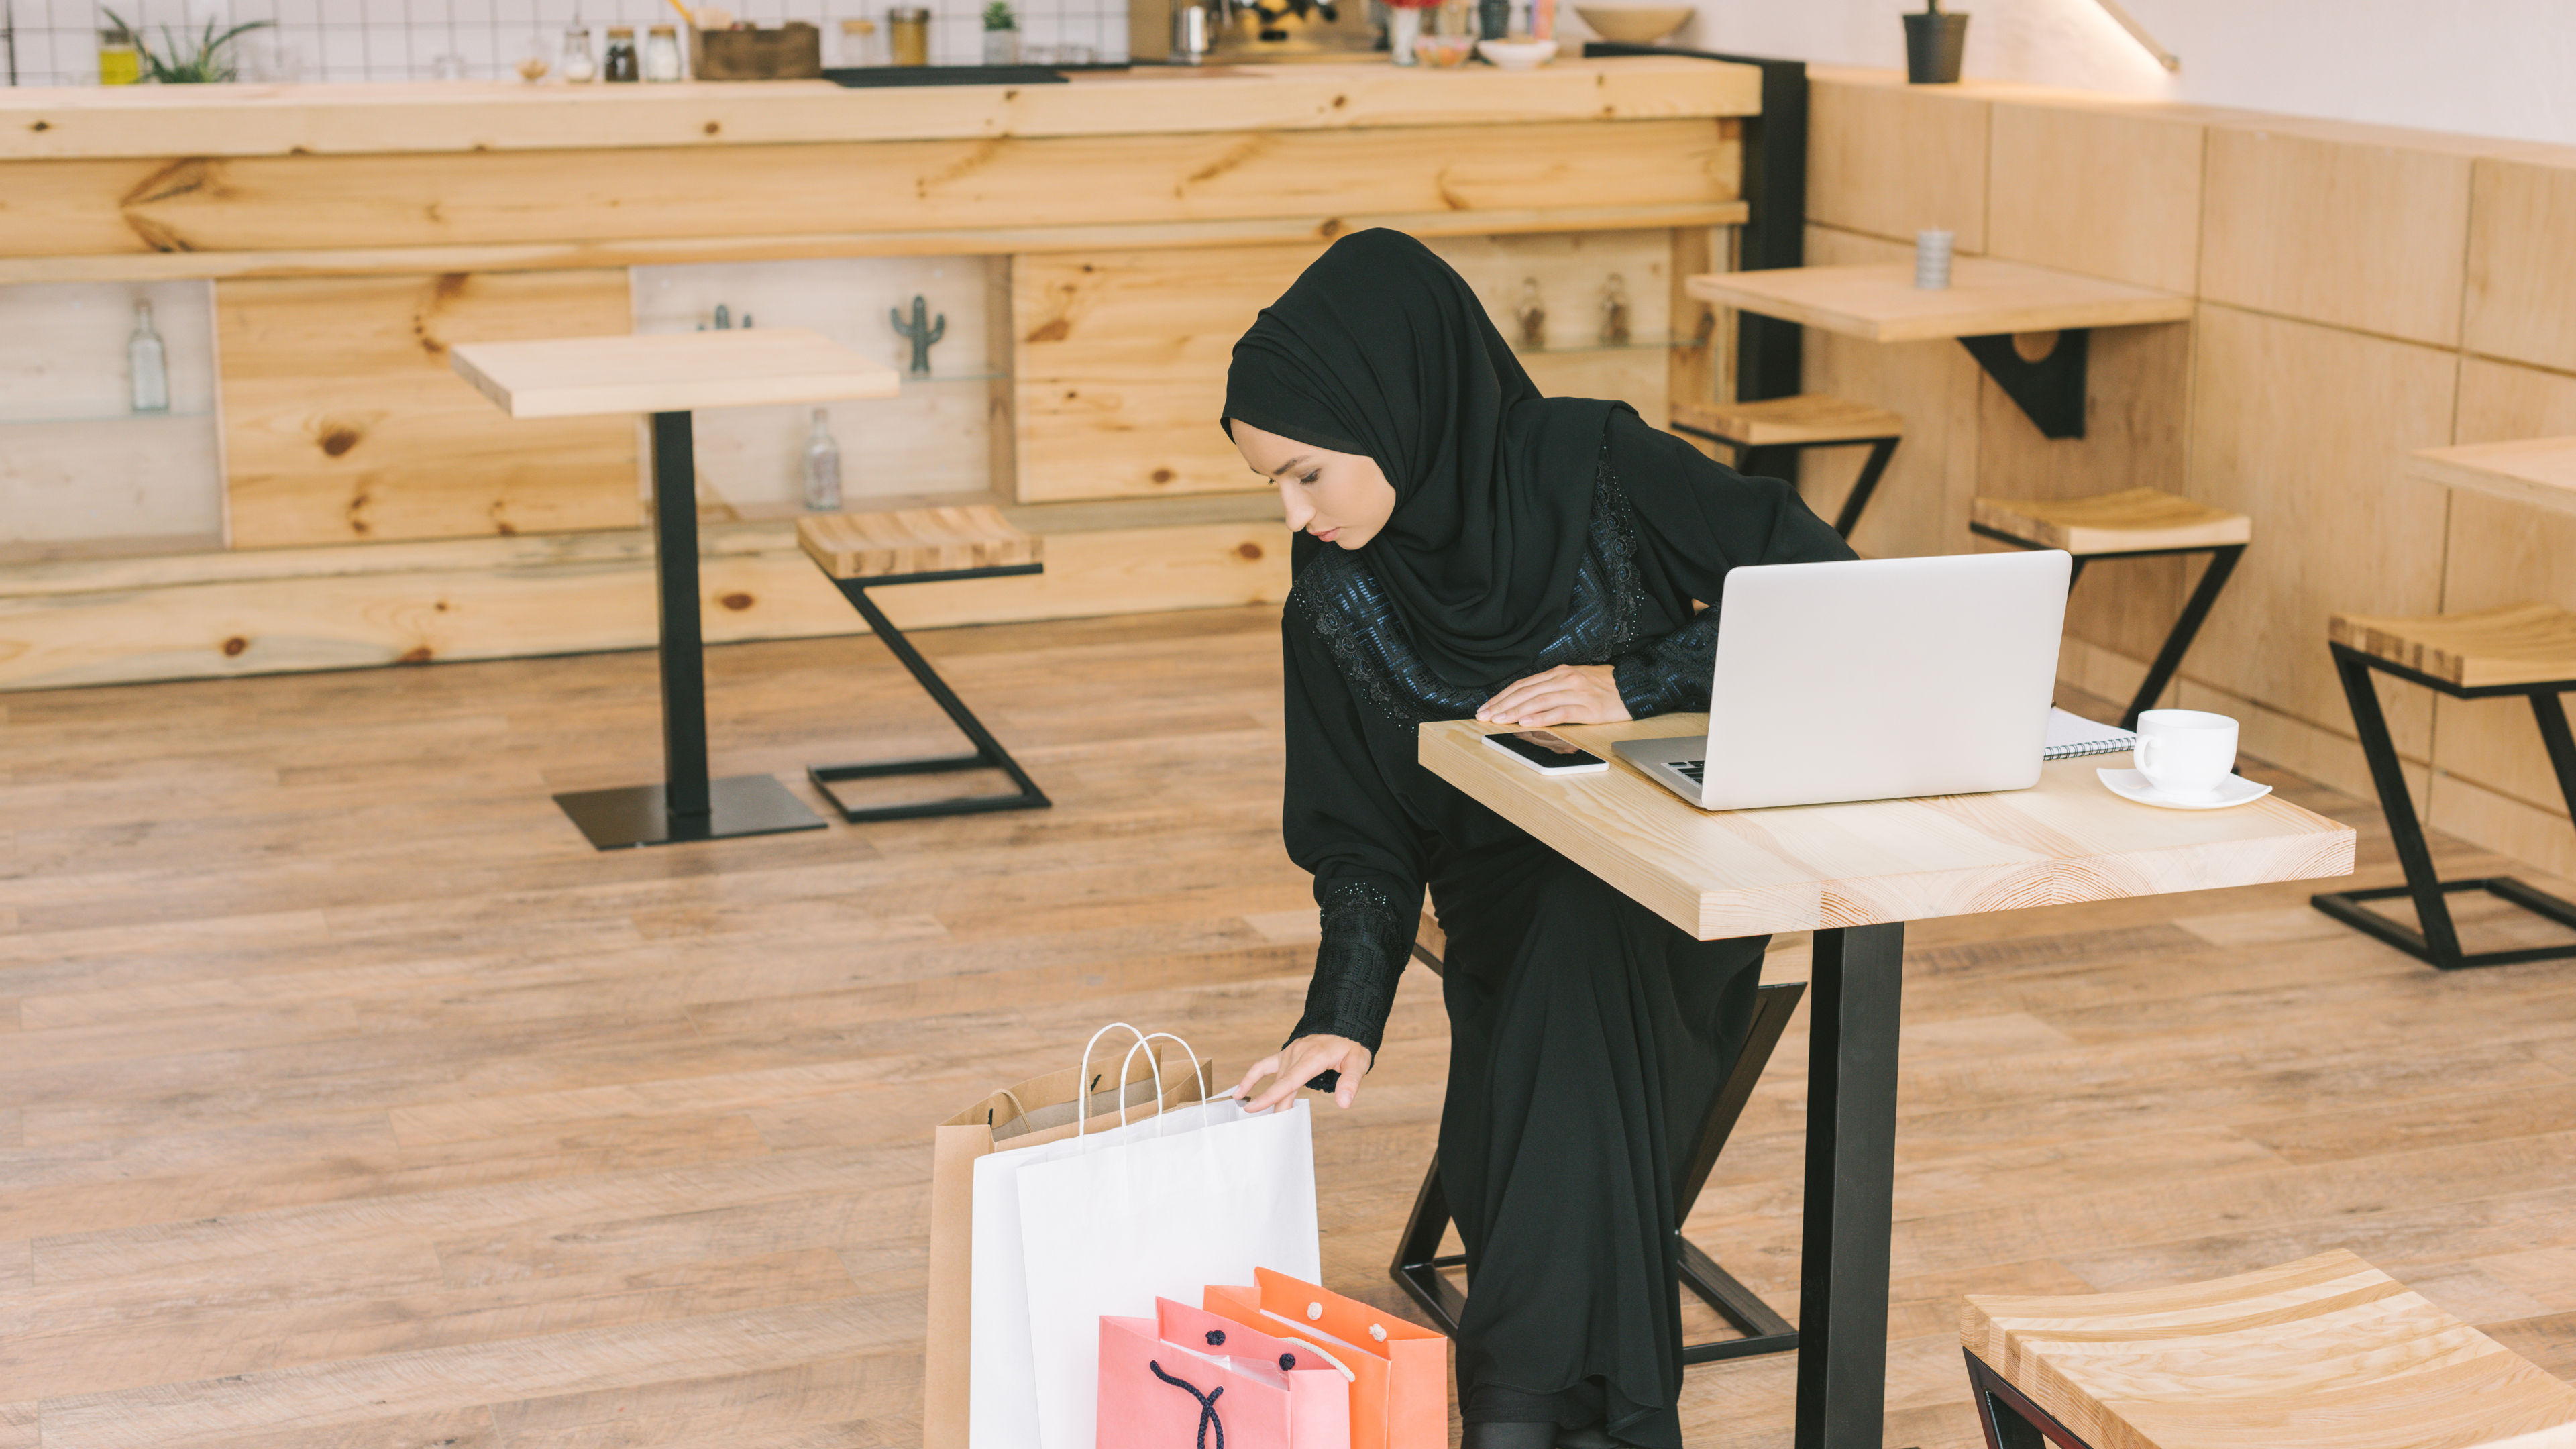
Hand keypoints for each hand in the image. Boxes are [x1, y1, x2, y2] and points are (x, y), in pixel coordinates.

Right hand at [1231, 1034, 1372, 1112]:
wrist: (1343, 1024)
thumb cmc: (1351, 1045)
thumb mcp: (1358, 1062)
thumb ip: (1350, 1082)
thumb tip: (1344, 1103)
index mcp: (1313, 1057)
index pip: (1289, 1081)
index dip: (1271, 1096)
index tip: (1254, 1108)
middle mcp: (1297, 1053)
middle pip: (1281, 1085)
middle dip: (1274, 1107)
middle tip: (1271, 1129)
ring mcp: (1289, 1052)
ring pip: (1274, 1079)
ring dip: (1264, 1098)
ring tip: (1254, 1115)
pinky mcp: (1286, 1053)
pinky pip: (1264, 1065)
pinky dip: (1251, 1077)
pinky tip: (1241, 1091)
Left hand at [1475, 664, 1631, 726]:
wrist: (1635, 687)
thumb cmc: (1605, 687)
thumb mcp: (1576, 681)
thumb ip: (1553, 688)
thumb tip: (1527, 701)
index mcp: (1560, 673)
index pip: (1524, 684)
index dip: (1503, 696)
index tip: (1487, 707)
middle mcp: (1565, 679)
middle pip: (1527, 692)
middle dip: (1502, 705)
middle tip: (1484, 716)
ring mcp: (1577, 693)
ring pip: (1539, 701)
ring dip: (1515, 711)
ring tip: (1498, 720)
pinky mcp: (1588, 707)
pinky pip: (1560, 712)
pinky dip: (1541, 717)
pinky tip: (1526, 722)